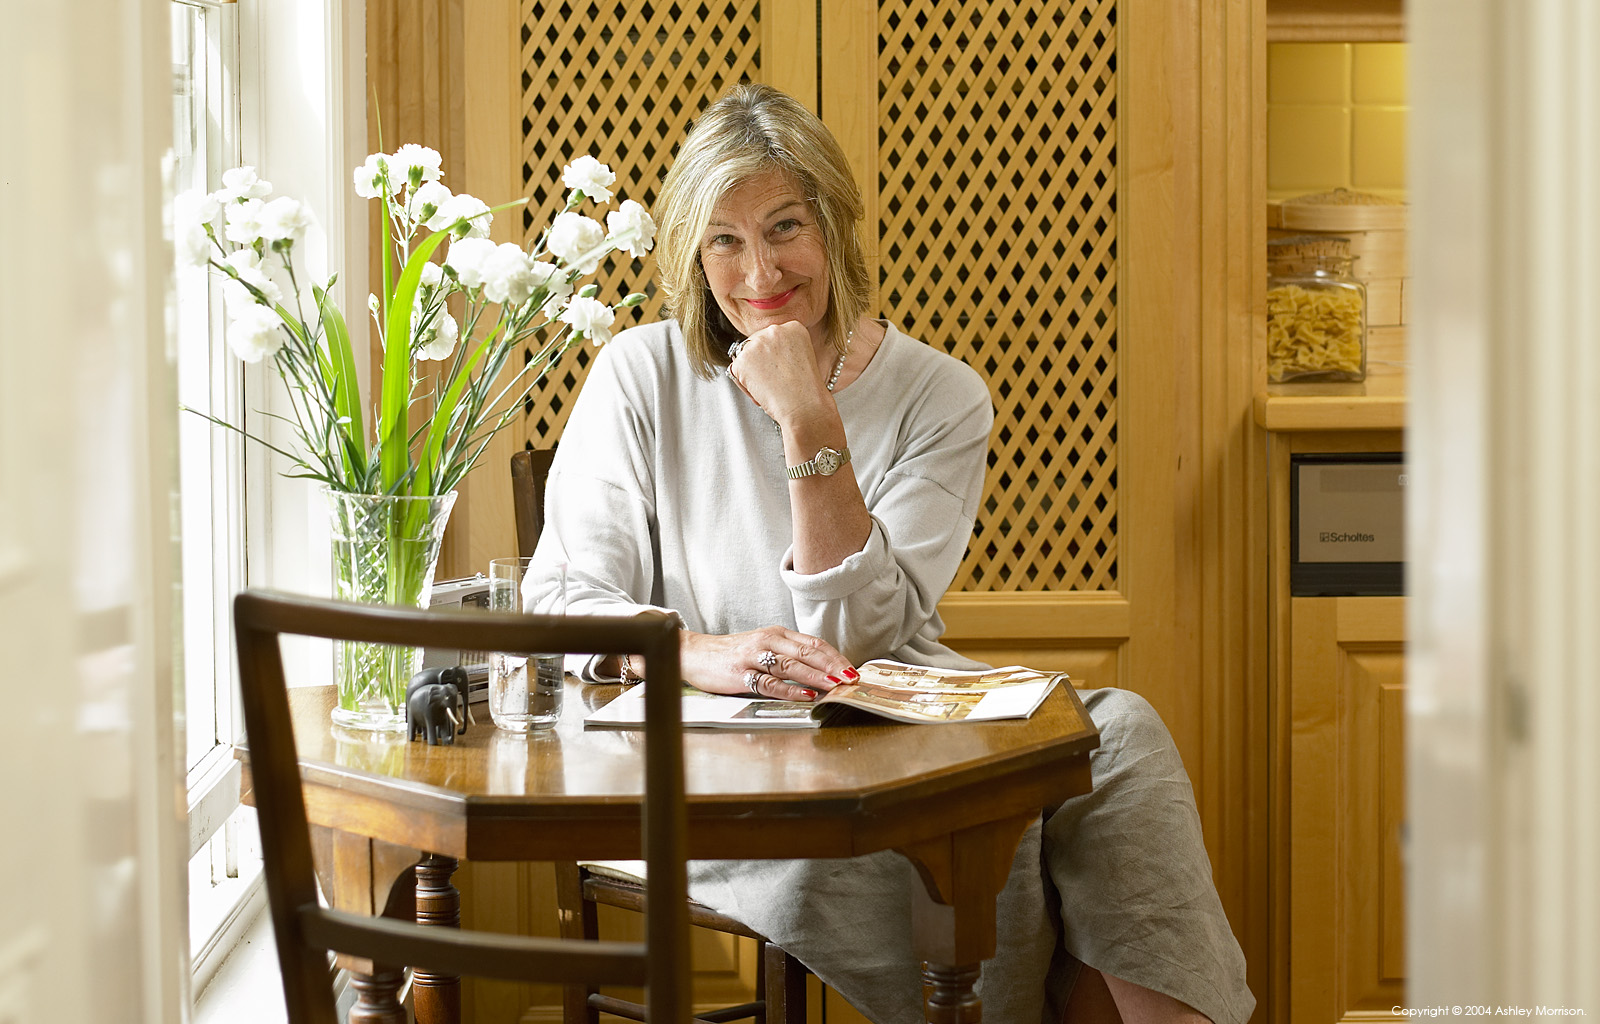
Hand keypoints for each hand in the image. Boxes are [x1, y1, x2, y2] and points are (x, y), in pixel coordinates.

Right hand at [678, 626, 857, 700]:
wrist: (696, 654)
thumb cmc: (732, 653)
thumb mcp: (763, 646)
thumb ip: (788, 655)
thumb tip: (820, 670)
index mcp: (776, 634)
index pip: (813, 643)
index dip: (834, 656)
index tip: (851, 669)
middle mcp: (768, 641)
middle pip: (806, 652)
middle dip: (832, 666)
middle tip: (850, 678)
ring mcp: (754, 657)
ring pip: (791, 665)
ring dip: (815, 676)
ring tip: (834, 686)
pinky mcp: (741, 674)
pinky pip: (769, 682)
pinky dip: (789, 689)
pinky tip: (805, 694)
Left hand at [725, 321, 831, 427]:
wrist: (805, 406)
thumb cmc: (806, 390)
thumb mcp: (801, 357)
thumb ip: (783, 348)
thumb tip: (763, 351)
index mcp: (793, 326)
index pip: (772, 337)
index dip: (775, 357)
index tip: (786, 369)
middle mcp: (774, 329)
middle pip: (756, 344)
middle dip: (761, 362)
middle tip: (776, 380)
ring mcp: (756, 343)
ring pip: (744, 357)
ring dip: (752, 372)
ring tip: (771, 386)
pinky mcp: (742, 360)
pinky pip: (735, 371)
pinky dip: (745, 384)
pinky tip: (762, 390)